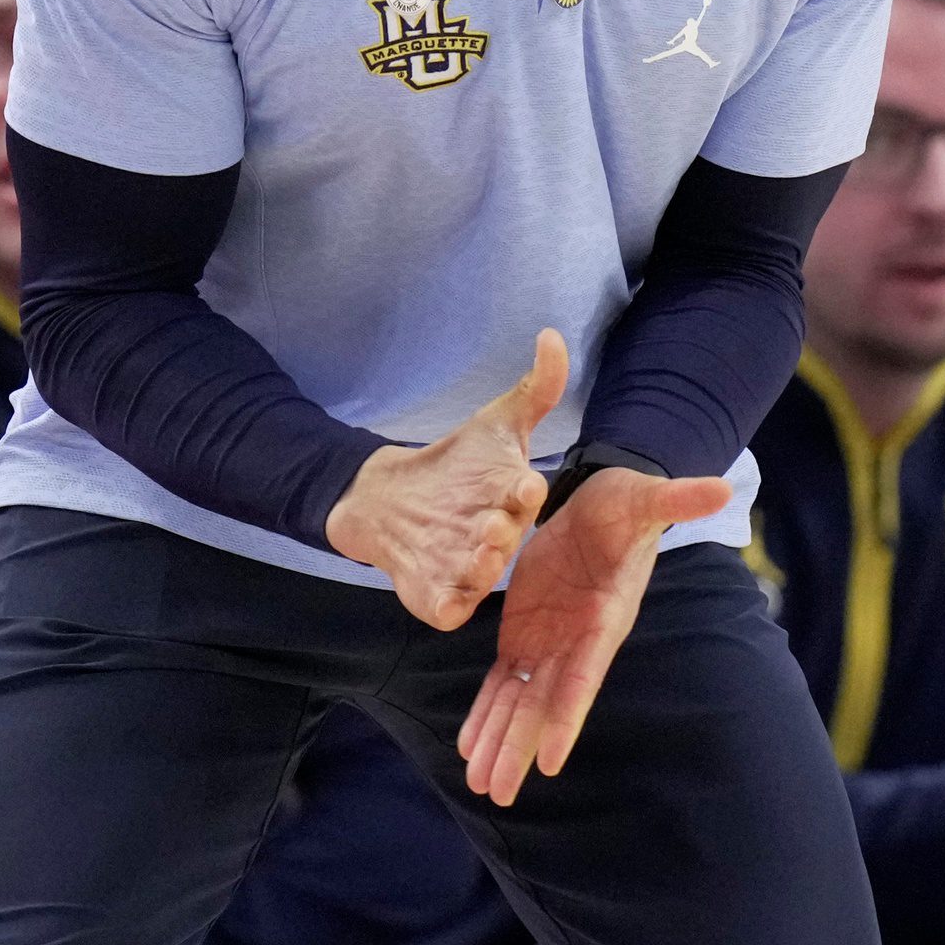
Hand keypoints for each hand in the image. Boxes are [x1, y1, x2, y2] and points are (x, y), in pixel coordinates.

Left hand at [326, 329, 567, 630]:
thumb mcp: (493, 423)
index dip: (526, 490)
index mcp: (514, 499)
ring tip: (474, 553)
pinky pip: (447, 608)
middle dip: (500, 532)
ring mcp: (468, 570)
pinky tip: (441, 598)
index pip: (526, 494)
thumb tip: (552, 336)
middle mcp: (497, 538)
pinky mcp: (439, 597)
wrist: (392, 499)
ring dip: (478, 568)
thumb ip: (533, 389)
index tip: (527, 480)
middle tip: (495, 522)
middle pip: (504, 538)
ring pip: (479, 576)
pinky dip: (446, 605)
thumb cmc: (456, 465)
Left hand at [458, 462, 731, 805]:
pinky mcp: (525, 630)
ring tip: (476, 783)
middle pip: (545, 705)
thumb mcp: (646, 497)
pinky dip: (487, 709)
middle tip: (495, 794)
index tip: (548, 762)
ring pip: (520, 700)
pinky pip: (503, 678)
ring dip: (498, 739)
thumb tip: (722, 490)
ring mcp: (551, 641)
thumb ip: (676, 499)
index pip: (584, 676)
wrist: (602, 501)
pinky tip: (469, 744)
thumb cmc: (627, 502)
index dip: (566, 718)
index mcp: (604, 620)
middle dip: (519, 747)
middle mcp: (578, 642)